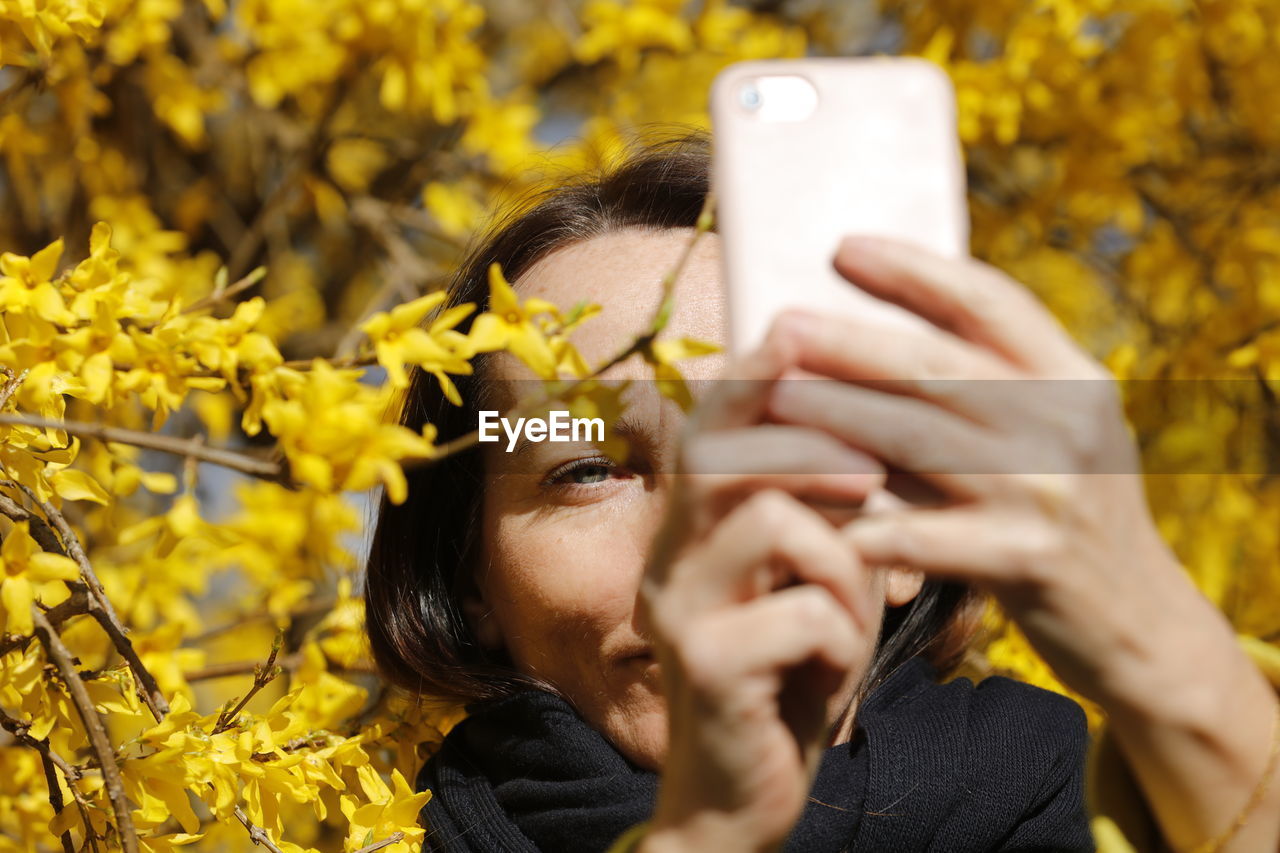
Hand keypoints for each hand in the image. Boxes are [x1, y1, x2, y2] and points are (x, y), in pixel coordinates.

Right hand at [638, 322, 884, 852]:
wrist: (746, 795)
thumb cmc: (792, 674)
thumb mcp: (820, 582)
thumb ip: (833, 514)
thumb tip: (876, 432)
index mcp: (693, 529)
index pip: (713, 427)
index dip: (756, 376)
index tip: (797, 324)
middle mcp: (670, 556)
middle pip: (723, 451)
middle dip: (806, 436)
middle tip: (871, 467)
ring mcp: (678, 610)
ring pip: (772, 520)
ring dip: (843, 556)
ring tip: (857, 607)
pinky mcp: (705, 666)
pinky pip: (801, 611)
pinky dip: (843, 632)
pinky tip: (837, 666)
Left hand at [763, 234, 1278, 850]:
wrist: (1143, 626)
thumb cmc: (1072, 517)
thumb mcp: (1059, 435)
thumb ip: (997, 387)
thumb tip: (880, 332)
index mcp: (1073, 378)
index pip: (990, 301)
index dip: (914, 269)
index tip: (843, 248)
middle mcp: (1067, 422)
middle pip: (939, 365)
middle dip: (850, 341)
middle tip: (782, 323)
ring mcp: (1050, 491)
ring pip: (919, 440)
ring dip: (838, 417)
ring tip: (774, 399)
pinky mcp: (1028, 560)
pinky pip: (923, 534)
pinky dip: (862, 521)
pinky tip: (806, 509)